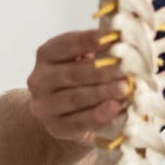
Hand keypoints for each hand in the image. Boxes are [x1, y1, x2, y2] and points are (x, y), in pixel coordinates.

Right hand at [26, 30, 130, 144]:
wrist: (67, 115)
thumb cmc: (82, 81)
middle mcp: (39, 79)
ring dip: (102, 93)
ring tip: (124, 88)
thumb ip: (98, 52)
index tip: (110, 37)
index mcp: (46, 55)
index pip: (65, 45)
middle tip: (125, 69)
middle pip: (72, 73)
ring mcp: (44, 105)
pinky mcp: (55, 127)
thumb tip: (119, 42)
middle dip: (101, 71)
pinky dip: (98, 115)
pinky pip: (78, 122)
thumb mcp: (85, 61)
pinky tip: (114, 108)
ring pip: (75, 98)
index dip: (87, 40)